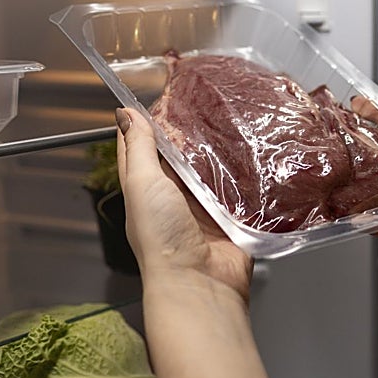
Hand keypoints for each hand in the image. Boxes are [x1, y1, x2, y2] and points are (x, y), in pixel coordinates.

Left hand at [115, 107, 252, 302]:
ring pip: (212, 168)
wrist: (200, 282)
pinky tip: (253, 153)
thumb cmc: (162, 238)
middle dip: (190, 131)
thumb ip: (138, 148)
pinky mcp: (231, 215)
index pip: (139, 146)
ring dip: (220, 150)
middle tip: (205, 101)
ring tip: (233, 120)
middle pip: (180, 154)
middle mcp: (172, 195)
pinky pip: (239, 187)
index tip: (158, 95)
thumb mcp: (142, 184)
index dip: (144, 121)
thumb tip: (124, 114)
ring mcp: (204, 206)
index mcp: (144, 187)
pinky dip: (244, 173)